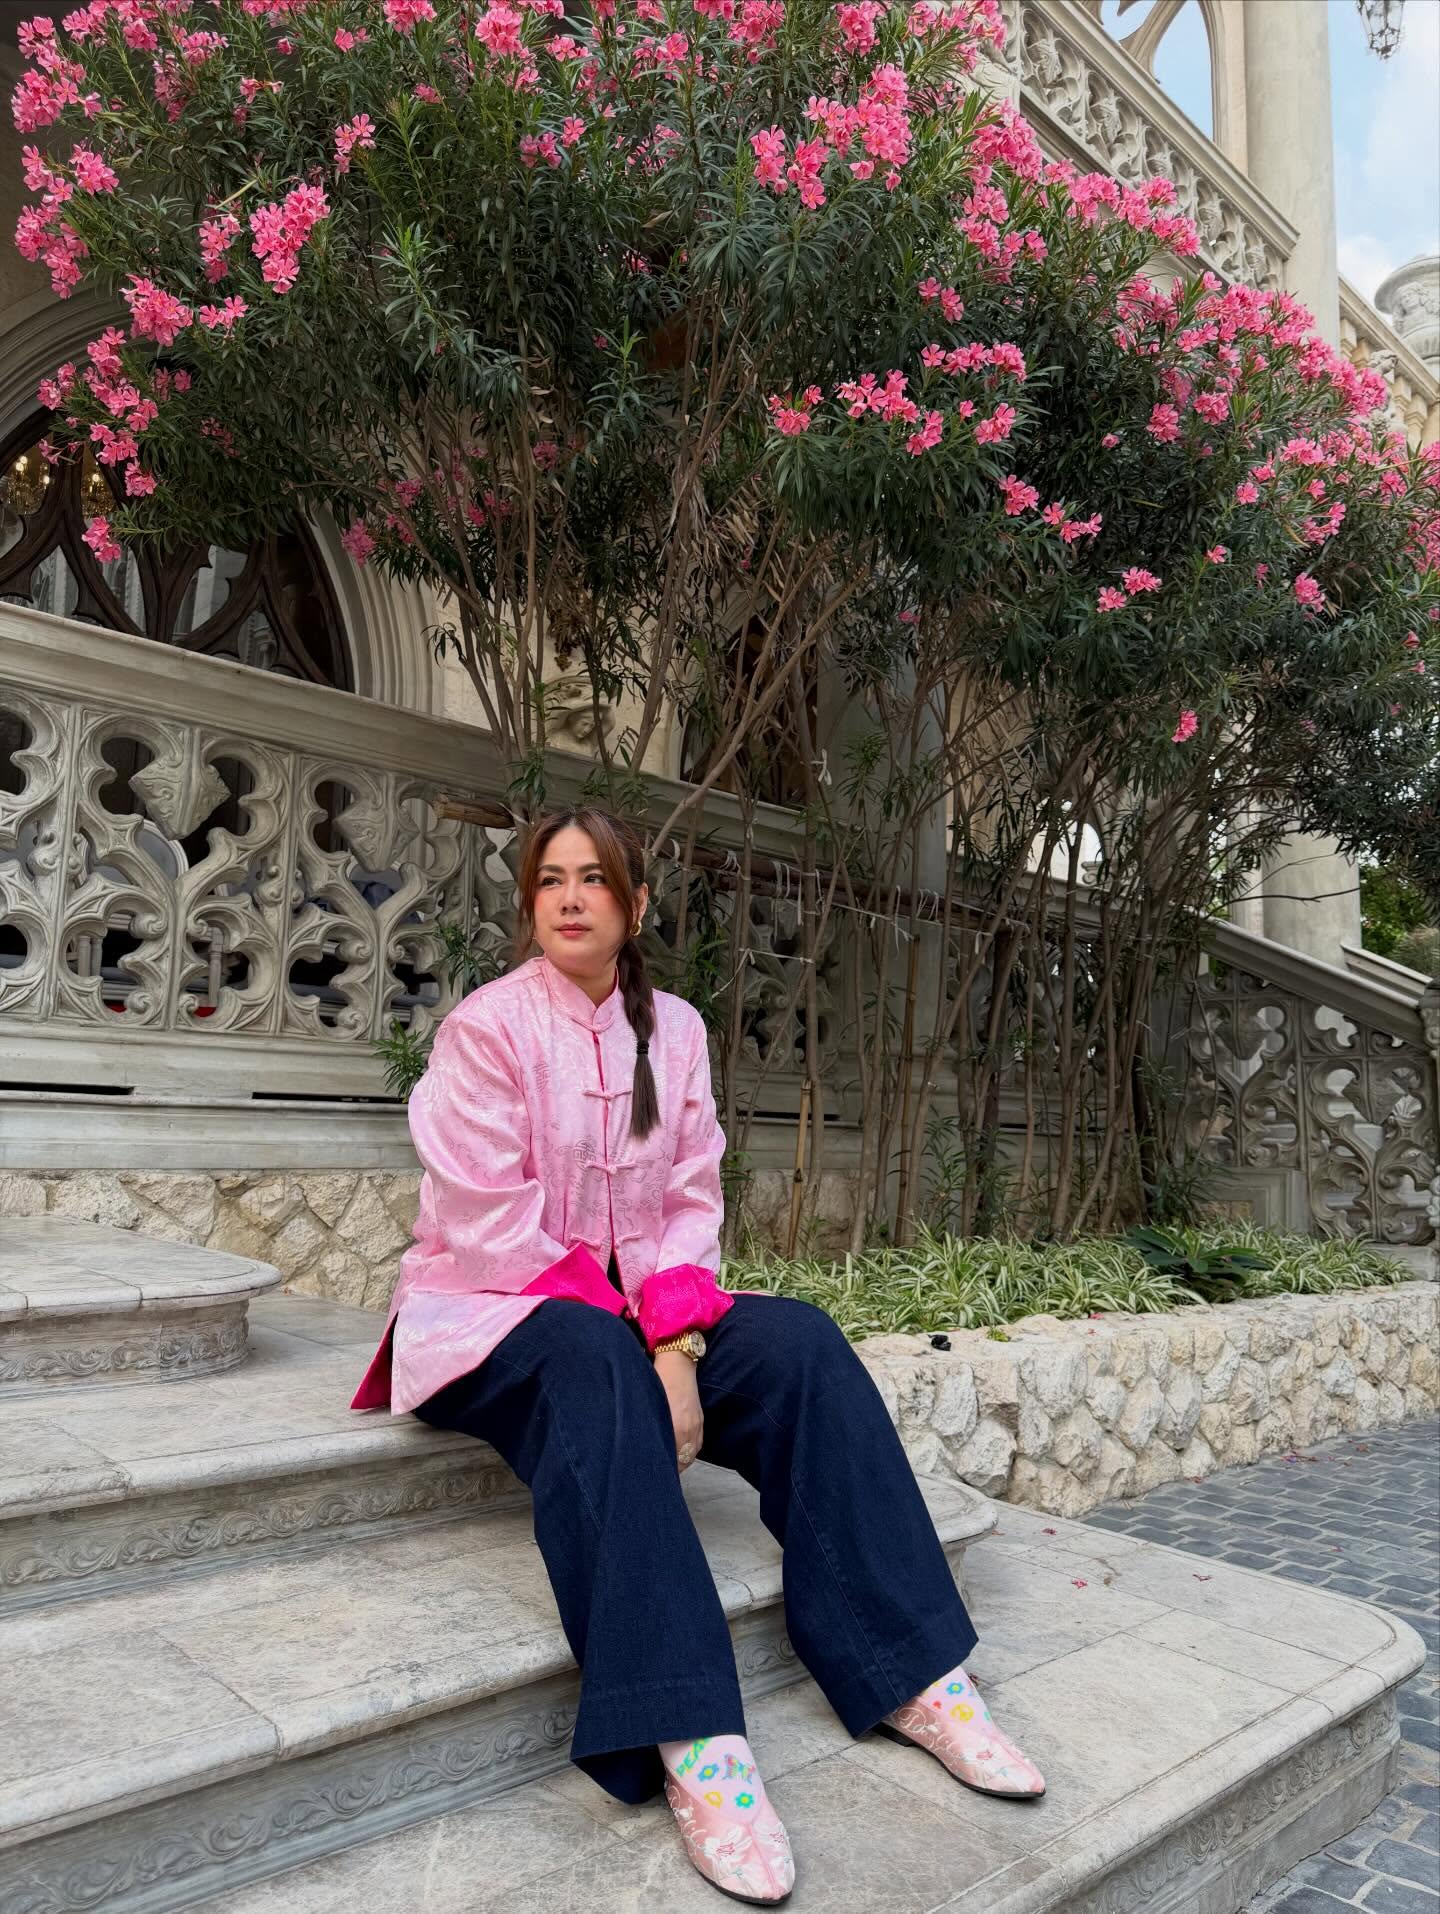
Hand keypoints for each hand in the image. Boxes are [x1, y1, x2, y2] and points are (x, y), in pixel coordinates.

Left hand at [654, 1349, 702, 1470]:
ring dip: (680, 1462)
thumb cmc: (658, 1381)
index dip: (661, 1468)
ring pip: (690, 1456)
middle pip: (681, 1461)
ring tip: (668, 1466)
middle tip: (657, 1472)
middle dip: (670, 1468)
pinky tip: (679, 1454)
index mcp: (674, 1426)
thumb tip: (642, 1446)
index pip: (670, 1459)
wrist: (677, 1363)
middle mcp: (688, 1429)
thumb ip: (648, 1429)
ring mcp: (696, 1425)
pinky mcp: (700, 1421)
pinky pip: (696, 1446)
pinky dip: (688, 1453)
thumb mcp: (648, 1405)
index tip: (652, 1471)